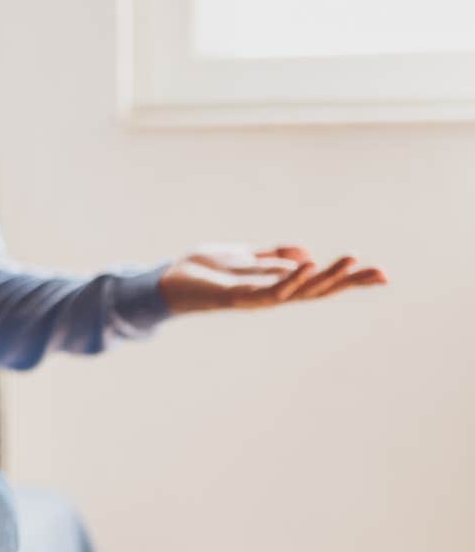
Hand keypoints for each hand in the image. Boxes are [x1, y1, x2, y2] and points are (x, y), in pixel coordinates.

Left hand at [157, 244, 387, 314]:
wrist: (168, 279)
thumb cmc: (204, 270)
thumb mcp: (244, 256)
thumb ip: (273, 256)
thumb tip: (306, 254)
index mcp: (277, 283)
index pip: (320, 282)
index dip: (349, 280)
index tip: (383, 276)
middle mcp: (272, 294)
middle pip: (317, 290)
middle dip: (348, 282)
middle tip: (380, 274)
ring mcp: (256, 297)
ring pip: (298, 291)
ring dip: (325, 277)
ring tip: (351, 262)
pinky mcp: (237, 296)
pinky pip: (269, 290)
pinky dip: (289, 279)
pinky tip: (307, 266)